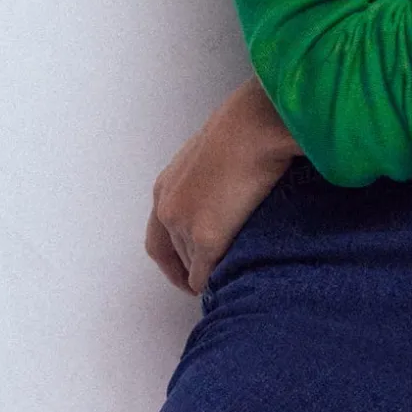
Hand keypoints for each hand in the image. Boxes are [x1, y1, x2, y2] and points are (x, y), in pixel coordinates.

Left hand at [146, 77, 302, 293]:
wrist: (253, 128)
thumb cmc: (244, 130)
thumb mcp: (214, 154)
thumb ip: (210, 177)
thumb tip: (229, 188)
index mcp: (166, 187)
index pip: (158, 237)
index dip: (171, 260)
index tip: (185, 271)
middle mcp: (167, 209)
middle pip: (174, 254)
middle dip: (189, 270)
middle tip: (210, 281)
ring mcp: (184, 226)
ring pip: (190, 265)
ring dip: (206, 274)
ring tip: (228, 279)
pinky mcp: (205, 239)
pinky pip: (203, 275)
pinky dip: (213, 283)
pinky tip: (230, 283)